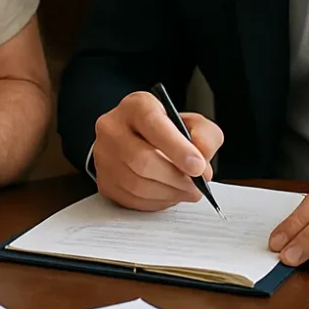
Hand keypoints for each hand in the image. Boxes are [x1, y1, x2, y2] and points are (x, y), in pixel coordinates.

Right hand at [92, 90, 223, 211]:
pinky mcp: (103, 180)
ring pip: (137, 183)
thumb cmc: (166, 132)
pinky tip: (168, 194)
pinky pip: (131, 199)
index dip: (177, 148)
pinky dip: (156, 201)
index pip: (153, 124)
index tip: (198, 166)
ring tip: (186, 190)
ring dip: (169, 193)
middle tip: (197, 184)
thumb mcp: (192, 123)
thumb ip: (205, 135)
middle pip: (142, 159)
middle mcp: (113, 127)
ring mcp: (103, 155)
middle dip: (176, 177)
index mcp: (136, 106)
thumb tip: (202, 157)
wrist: (138, 140)